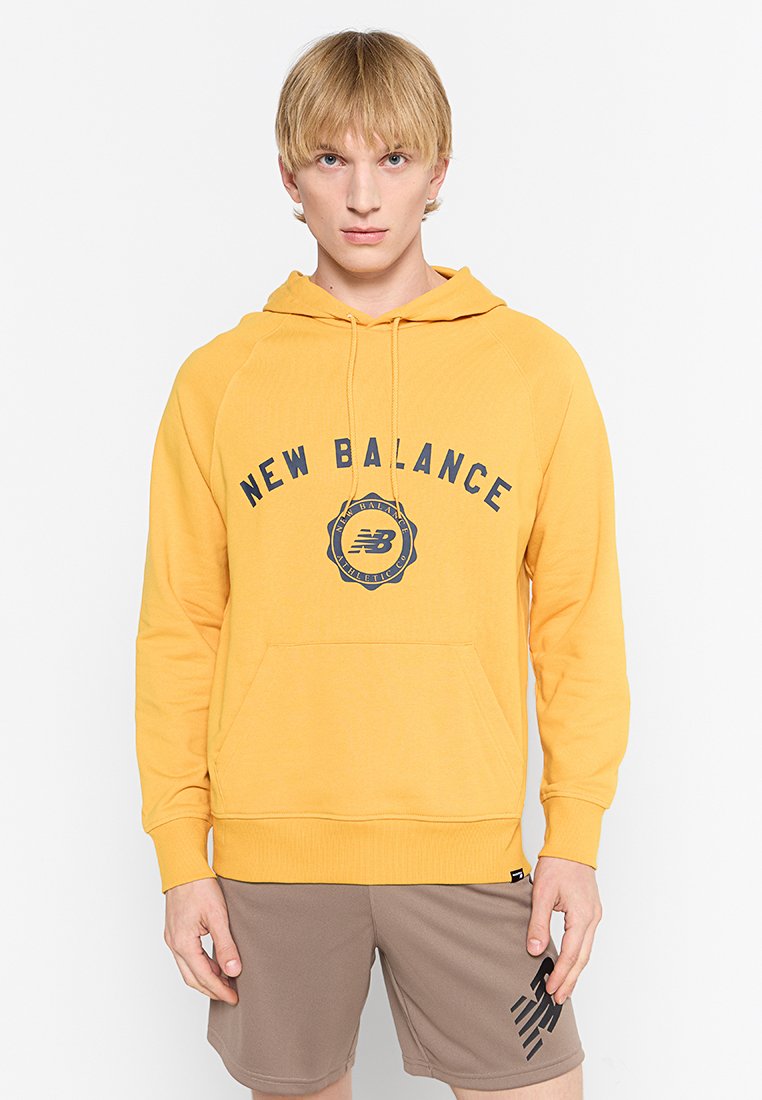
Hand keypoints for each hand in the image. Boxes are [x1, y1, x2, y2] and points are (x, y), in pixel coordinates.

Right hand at [164, 877, 241, 1003]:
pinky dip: (200, 964)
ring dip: (205, 977)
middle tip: (231, 995)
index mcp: (183, 943)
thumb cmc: (199, 886)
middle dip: (211, 989)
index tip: (234, 998)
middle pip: (192, 978)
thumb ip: (225, 945)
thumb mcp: (218, 916)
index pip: (203, 976)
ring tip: (226, 981)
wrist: (184, 867)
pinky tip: (214, 963)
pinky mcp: (174, 931)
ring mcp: (172, 937)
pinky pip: (186, 957)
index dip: (219, 989)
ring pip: (187, 969)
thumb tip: (233, 971)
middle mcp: (174, 943)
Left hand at [526, 855, 602, 1004]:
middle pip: (582, 958)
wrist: (571, 844)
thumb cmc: (557, 864)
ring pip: (586, 951)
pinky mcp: (590, 911)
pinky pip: (585, 940)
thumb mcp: (541, 893)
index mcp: (582, 916)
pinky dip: (578, 956)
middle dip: (570, 980)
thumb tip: (534, 950)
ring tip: (564, 988)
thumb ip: (538, 923)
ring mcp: (594, 915)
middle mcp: (593, 918)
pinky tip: (570, 964)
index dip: (560, 974)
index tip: (550, 990)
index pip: (571, 954)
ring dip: (575, 971)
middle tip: (558, 999)